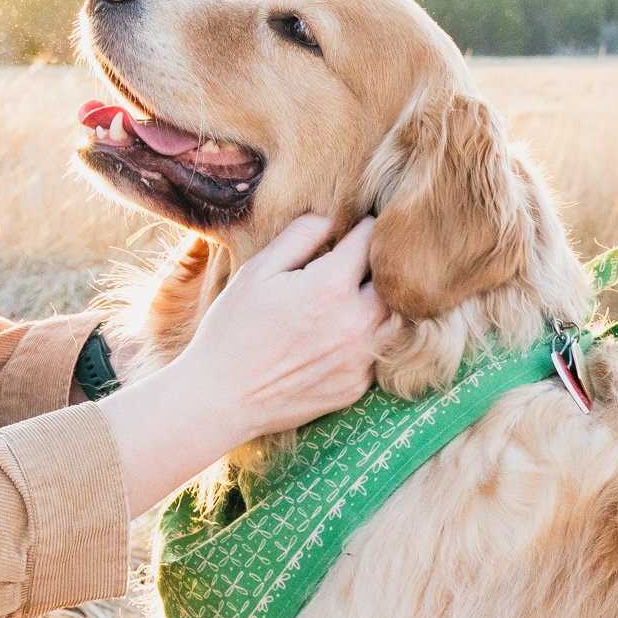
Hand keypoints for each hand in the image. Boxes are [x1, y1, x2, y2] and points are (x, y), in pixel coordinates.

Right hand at [97, 216, 391, 517]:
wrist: (221, 399)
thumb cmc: (232, 330)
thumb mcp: (258, 271)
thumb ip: (300, 236)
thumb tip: (332, 218)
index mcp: (333, 286)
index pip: (371, 238)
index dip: (361, 227)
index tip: (351, 230)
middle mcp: (358, 322)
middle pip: (394, 279)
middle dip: (377, 266)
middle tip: (354, 264)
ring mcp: (361, 358)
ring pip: (396, 317)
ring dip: (380, 303)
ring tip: (351, 298)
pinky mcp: (357, 385)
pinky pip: (377, 351)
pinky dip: (366, 338)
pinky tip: (335, 336)